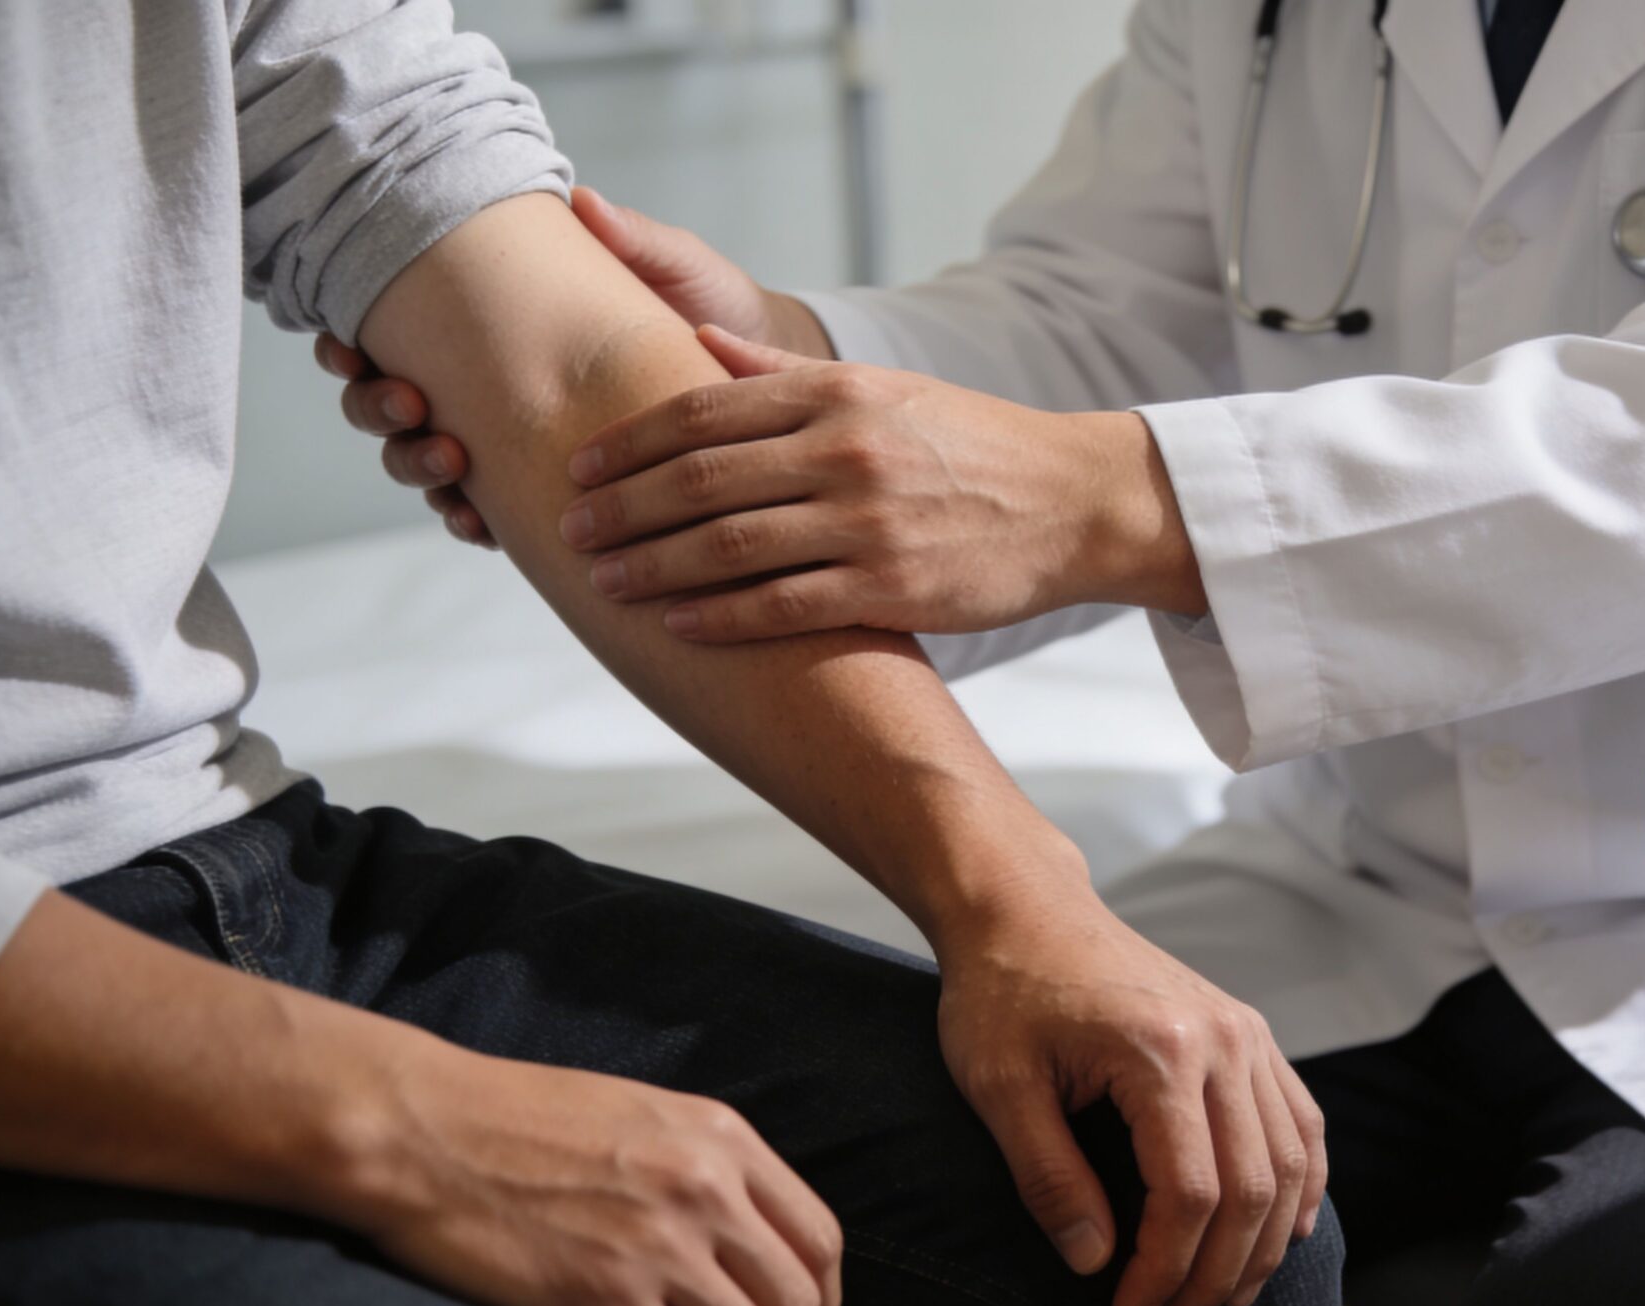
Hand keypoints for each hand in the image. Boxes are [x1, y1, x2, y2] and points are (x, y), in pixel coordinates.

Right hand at [318, 186, 828, 545]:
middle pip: (390, 409)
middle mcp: (489, 388)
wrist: (768, 377)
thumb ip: (630, 239)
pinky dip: (473, 520)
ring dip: (419, 468)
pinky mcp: (552, 494)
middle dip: (379, 410)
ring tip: (453, 461)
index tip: (351, 348)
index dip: (352, 351)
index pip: (392, 338)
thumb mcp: (677, 266)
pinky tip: (478, 521)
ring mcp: (514, 445)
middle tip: (413, 405)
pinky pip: (489, 518)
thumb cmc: (714, 306)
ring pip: (428, 467)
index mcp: (492, 328)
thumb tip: (582, 201)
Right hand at [339, 1047, 842, 1305]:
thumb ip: (706, 1166)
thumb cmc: (519, 1120)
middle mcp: (706, 1189)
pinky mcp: (606, 1299)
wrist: (425, 1131)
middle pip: (797, 1301)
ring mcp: (659, 1246)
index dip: (822, 1300)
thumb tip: (749, 1239)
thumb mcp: (643, 1115)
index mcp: (723, 1139)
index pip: (819, 1238)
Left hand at [558, 327, 1206, 640]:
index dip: (633, 440)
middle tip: (571, 528)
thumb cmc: (975, 447)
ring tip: (604, 579)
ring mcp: (868, 522)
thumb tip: (702, 345)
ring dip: (654, 564)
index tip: (582, 463)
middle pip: (702, 478)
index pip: (707, 409)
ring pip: (731, 545)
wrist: (1074, 503)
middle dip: (624, 506)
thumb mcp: (887, 390)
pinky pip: (785, 605)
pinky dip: (722, 615)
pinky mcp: (892, 586)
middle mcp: (846, 451)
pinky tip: (676, 622)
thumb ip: (790, 375)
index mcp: (838, 395)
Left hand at [933, 892, 1324, 1305]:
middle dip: (1219, 1274)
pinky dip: (1301, 1184)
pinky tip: (1280, 1231)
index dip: (1165, 1269)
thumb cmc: (1003, 991)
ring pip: (1291, 1160)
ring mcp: (1245, 1032)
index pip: (1189, 1192)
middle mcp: (1222, 1039)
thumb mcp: (998, 1088)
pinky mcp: (1249, 1031)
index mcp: (1161, 1051)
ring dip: (1266, 1243)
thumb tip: (1096, 1263)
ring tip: (1224, 1298)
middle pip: (1253, 1187)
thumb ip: (1049, 1179)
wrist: (1026, 908)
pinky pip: (1300, 1120)